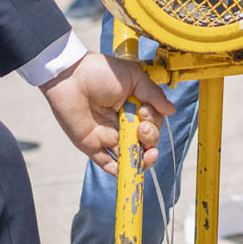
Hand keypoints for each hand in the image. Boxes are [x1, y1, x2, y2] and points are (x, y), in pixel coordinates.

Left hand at [41, 52, 176, 175]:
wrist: (70, 76)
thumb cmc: (100, 72)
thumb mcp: (133, 77)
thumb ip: (153, 94)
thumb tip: (172, 110)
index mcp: (134, 108)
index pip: (153, 124)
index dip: (153, 123)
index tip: (144, 111)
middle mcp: (123, 124)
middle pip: (145, 143)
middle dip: (150, 139)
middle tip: (141, 127)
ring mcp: (109, 136)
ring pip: (130, 157)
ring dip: (142, 160)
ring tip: (146, 154)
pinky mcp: (93, 146)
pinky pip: (108, 164)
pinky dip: (119, 172)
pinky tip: (129, 171)